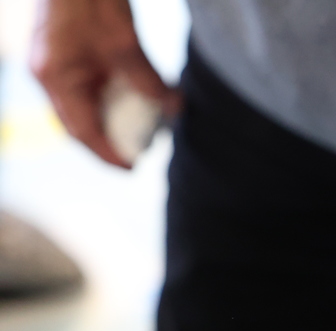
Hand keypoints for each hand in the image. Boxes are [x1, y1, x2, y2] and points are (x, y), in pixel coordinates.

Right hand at [30, 0, 180, 167]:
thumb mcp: (124, 42)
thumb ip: (146, 79)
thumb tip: (172, 109)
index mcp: (56, 77)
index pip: (82, 130)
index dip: (107, 153)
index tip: (131, 168)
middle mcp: (49, 75)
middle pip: (80, 122)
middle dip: (110, 140)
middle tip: (141, 153)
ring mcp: (54, 65)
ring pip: (84, 105)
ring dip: (112, 119)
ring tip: (142, 131)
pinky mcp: (66, 55)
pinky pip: (87, 88)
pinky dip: (110, 99)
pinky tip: (134, 101)